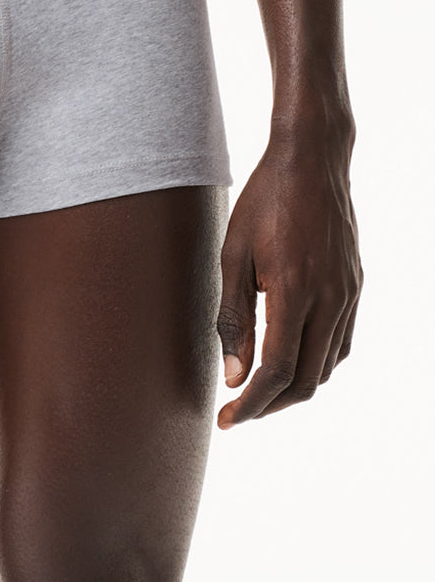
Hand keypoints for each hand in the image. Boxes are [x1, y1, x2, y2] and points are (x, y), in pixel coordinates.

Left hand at [215, 133, 361, 427]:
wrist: (312, 161)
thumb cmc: (263, 202)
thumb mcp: (233, 255)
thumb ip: (234, 317)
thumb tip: (234, 374)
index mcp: (294, 291)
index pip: (276, 371)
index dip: (250, 404)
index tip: (227, 420)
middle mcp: (330, 299)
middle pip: (305, 379)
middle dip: (271, 405)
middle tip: (238, 411)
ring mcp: (349, 294)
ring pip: (327, 366)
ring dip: (293, 387)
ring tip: (258, 390)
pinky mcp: (355, 286)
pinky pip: (340, 342)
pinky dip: (314, 362)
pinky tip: (288, 358)